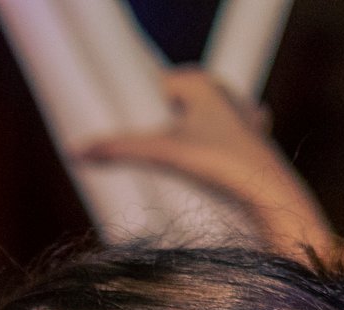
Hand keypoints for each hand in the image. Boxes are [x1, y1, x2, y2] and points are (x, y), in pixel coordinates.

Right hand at [78, 68, 333, 254]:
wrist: (268, 194)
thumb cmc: (220, 165)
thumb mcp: (161, 154)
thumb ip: (118, 150)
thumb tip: (75, 150)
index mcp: (202, 82)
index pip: (156, 83)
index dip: (136, 101)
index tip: (116, 118)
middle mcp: (224, 92)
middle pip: (176, 103)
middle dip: (157, 121)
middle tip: (139, 147)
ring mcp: (241, 116)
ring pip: (199, 120)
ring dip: (183, 135)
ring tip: (166, 159)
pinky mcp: (253, 140)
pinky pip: (221, 138)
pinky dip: (208, 148)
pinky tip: (199, 164)